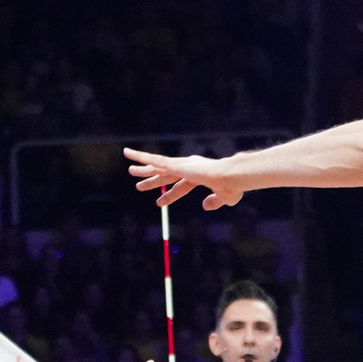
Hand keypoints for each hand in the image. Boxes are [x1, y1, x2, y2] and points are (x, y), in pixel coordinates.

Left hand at [125, 149, 244, 209]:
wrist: (230, 176)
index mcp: (199, 175)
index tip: (159, 202)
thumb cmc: (232, 186)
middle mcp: (188, 167)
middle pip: (165, 175)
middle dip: (153, 179)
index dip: (169, 195)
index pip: (180, 186)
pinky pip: (155, 160)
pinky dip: (142, 157)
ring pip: (157, 166)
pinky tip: (130, 155)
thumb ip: (215, 202)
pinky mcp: (176, 164)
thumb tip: (205, 206)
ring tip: (130, 170)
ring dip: (144, 168)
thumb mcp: (225, 198)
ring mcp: (181, 165)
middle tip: (139, 185)